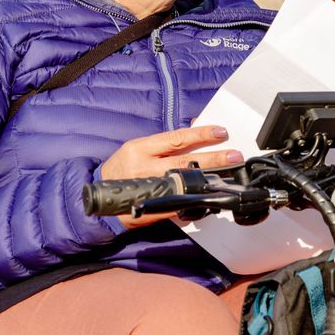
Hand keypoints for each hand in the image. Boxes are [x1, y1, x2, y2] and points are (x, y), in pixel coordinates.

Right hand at [100, 125, 242, 227]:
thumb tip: (195, 125)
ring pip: (184, 183)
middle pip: (185, 161)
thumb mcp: (139, 147)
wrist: (100, 195)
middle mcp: (144, 168)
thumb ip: (166, 140)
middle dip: (213, 159)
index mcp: (140, 149)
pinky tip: (210, 198)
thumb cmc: (123, 167)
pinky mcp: (152, 209)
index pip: (176, 138)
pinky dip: (194, 200)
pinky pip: (178, 205)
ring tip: (228, 175)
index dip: (200, 135)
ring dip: (209, 179)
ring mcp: (149, 190)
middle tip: (234, 156)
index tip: (221, 132)